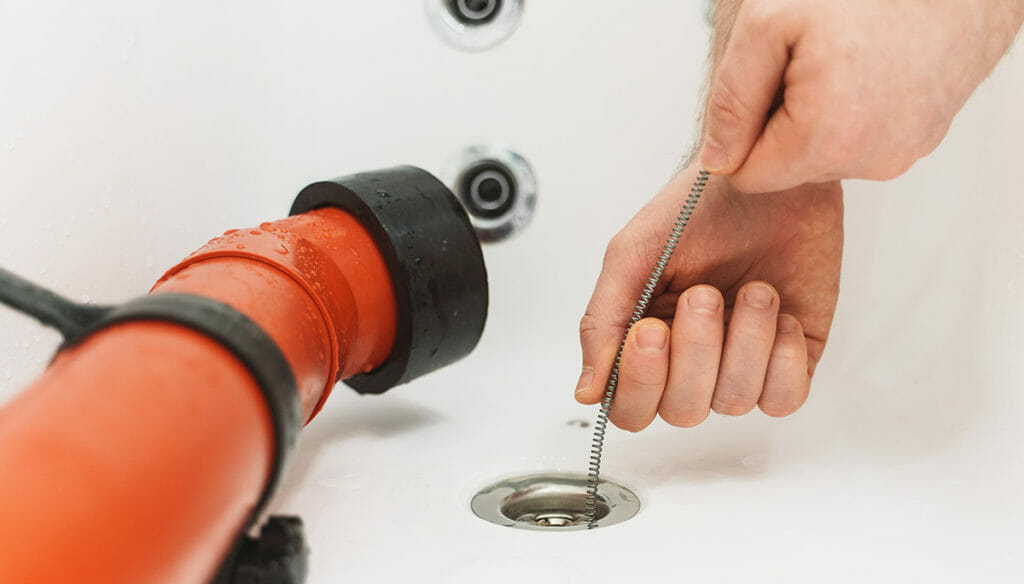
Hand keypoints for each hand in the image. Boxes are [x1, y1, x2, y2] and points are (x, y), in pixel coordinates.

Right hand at [575, 167, 842, 429]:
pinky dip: (781, 357)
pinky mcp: (790, 358)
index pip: (630, 408)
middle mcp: (691, 363)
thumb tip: (586, 392)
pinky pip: (785, 399)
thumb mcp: (631, 256)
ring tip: (754, 289)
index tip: (650, 330)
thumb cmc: (697, 208)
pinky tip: (779, 313)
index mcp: (645, 343)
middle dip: (696, 352)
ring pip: (733, 401)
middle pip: (682, 411)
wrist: (767, 175)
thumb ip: (602, 323)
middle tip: (705, 294)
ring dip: (744, 341)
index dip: (640, 383)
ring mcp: (741, 364)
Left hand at [699, 0, 1023, 192]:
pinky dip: (851, 114)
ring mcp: (898, 155)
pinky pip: (860, 144)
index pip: (746, 177)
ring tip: (840, 64)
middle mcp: (868, 160)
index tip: (764, 86)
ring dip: (815, 118)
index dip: (741, 132)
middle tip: (803, 66)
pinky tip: (866, 72)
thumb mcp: (769, 26)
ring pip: (822, 158)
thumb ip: (732, 99)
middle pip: (785, 169)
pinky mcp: (919, 143)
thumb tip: (717, 157)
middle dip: (779, 124)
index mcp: (825, 139)